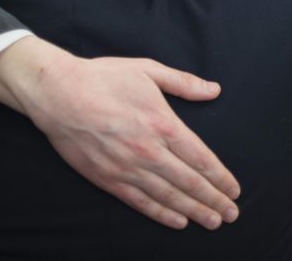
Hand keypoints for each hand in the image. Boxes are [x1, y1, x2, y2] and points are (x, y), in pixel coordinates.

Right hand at [0, 36, 240, 230]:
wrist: (57, 93)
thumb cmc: (103, 78)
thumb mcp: (147, 70)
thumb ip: (183, 83)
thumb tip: (214, 90)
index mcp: (162, 123)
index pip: (201, 158)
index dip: (220, 176)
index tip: (234, 189)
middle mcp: (148, 150)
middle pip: (189, 182)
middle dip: (213, 200)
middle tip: (231, 214)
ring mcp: (127, 167)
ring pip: (168, 196)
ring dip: (193, 211)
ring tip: (212, 222)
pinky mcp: (108, 179)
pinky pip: (140, 202)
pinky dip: (161, 214)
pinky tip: (178, 221)